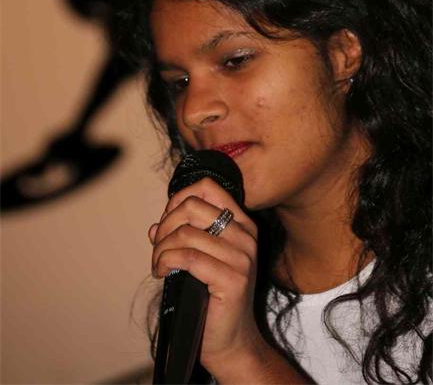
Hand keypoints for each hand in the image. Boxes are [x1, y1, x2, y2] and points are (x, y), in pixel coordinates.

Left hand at [149, 177, 261, 373]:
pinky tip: (162, 272)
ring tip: (158, 264)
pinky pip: (187, 257)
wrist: (232, 342)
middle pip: (193, 206)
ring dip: (161, 248)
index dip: (179, 198)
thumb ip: (182, 237)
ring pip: (185, 233)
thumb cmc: (213, 299)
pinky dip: (165, 261)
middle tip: (158, 246)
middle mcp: (245, 236)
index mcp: (241, 224)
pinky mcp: (233, 279)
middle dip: (166, 224)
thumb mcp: (200, 259)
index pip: (209, 188)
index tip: (167, 221)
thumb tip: (154, 227)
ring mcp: (242, 257)